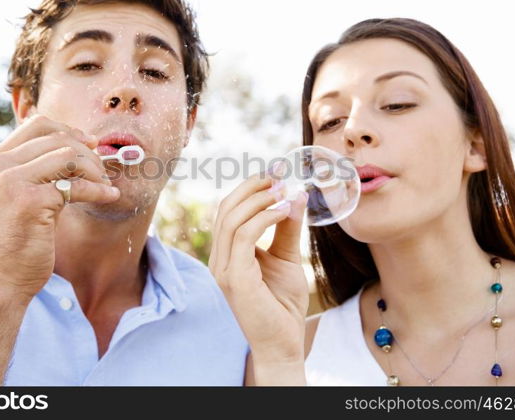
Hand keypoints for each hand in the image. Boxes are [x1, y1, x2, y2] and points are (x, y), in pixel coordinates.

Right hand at [0, 114, 119, 299]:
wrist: (0, 279)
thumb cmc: (16, 239)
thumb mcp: (20, 194)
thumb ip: (38, 168)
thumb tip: (80, 142)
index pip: (38, 123)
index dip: (70, 131)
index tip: (90, 145)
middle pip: (57, 138)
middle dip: (88, 153)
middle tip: (102, 173)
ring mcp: (11, 182)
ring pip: (69, 155)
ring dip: (94, 171)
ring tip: (104, 186)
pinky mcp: (30, 201)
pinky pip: (77, 186)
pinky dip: (99, 190)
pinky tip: (109, 196)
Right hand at [209, 174, 308, 364]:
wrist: (283, 343)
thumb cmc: (282, 304)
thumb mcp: (286, 258)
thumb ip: (286, 228)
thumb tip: (295, 195)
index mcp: (227, 253)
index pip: (229, 211)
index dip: (249, 188)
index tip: (276, 172)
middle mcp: (219, 259)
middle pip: (225, 208)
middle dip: (252, 186)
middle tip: (279, 174)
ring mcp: (223, 268)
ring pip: (232, 219)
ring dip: (260, 198)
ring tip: (284, 190)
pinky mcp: (234, 277)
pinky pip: (244, 235)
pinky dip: (264, 217)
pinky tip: (284, 210)